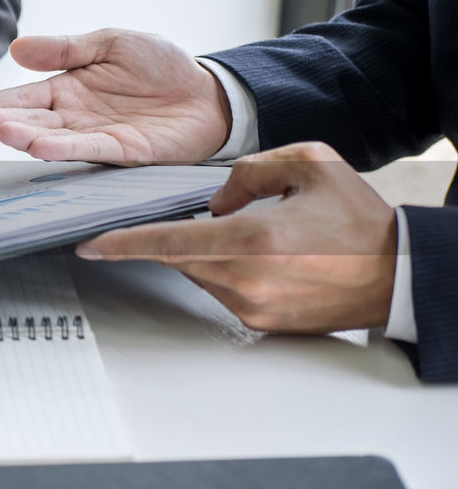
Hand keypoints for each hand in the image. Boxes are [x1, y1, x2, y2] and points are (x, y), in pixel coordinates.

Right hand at [0, 29, 231, 164]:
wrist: (208, 92)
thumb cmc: (161, 66)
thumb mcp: (110, 43)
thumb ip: (66, 48)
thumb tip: (17, 47)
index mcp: (67, 89)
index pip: (23, 98)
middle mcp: (75, 117)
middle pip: (31, 120)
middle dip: (2, 122)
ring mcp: (96, 136)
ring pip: (53, 138)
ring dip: (26, 137)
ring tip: (2, 133)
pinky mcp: (123, 151)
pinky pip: (88, 150)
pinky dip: (63, 150)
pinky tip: (39, 147)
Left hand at [76, 142, 397, 333]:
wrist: (396, 272)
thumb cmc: (358, 221)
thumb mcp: (307, 164)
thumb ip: (248, 170)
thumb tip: (213, 201)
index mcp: (252, 240)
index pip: (168, 242)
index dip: (124, 243)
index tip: (92, 245)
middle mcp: (246, 280)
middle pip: (181, 256)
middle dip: (182, 235)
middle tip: (212, 219)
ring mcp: (252, 307)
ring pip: (201, 274)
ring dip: (211, 253)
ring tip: (262, 238)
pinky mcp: (260, 324)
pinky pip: (223, 291)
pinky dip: (230, 272)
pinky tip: (268, 259)